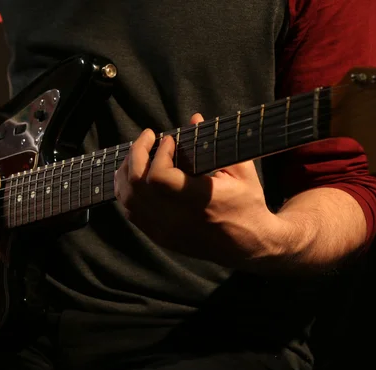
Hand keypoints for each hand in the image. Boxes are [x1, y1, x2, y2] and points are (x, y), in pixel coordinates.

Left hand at [114, 113, 281, 263]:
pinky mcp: (159, 237)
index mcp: (199, 202)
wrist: (247, 246)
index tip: (170, 139)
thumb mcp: (241, 172)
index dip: (159, 154)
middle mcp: (176, 219)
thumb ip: (215, 144)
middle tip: (148, 138)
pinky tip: (139, 175)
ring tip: (139, 154)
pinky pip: (131, 212)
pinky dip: (128, 190)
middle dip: (136, 154)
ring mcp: (164, 231)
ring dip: (127, 171)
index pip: (158, 177)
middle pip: (135, 186)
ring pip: (127, 199)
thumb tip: (194, 118)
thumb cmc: (247, 204)